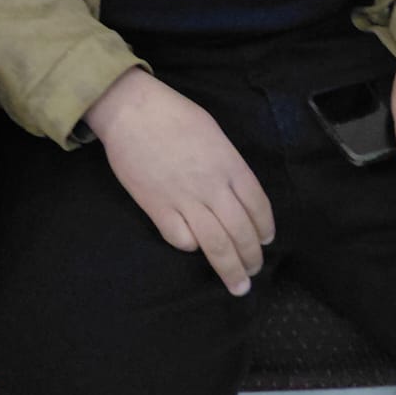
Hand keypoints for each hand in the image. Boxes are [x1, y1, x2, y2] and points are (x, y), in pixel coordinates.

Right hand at [84, 68, 274, 295]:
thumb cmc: (172, 113)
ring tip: (237, 285)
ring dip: (230, 270)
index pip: (258, 207)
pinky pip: (181, 239)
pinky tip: (193, 246)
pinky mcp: (158, 208)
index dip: (265, 228)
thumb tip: (236, 191)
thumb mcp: (212, 132)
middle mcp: (212, 186)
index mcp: (229, 165)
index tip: (265, 240)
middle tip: (253, 271)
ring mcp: (185, 199)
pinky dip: (191, 246)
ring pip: (217, 245)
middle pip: (242, 233)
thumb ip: (227, 164)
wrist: (130, 109)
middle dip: (251, 258)